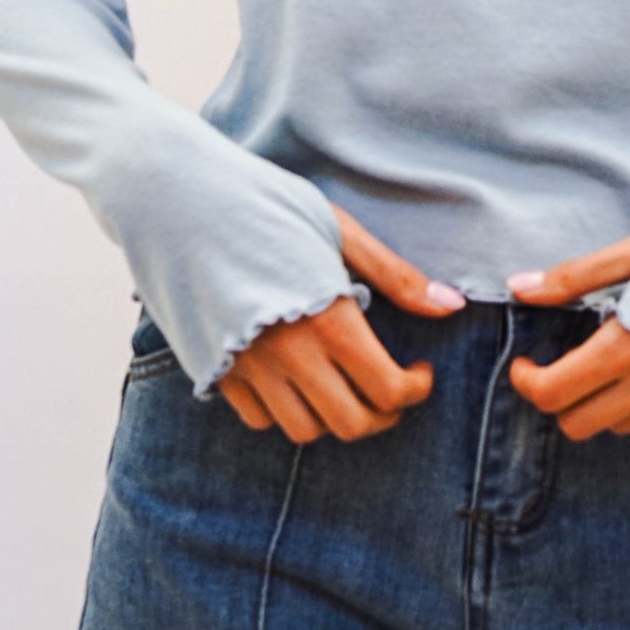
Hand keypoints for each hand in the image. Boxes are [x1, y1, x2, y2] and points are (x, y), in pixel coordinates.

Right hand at [214, 209, 464, 442]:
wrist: (178, 200)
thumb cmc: (267, 203)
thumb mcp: (339, 229)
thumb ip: (395, 276)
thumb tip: (451, 306)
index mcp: (328, 318)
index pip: (387, 390)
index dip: (415, 389)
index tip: (419, 370)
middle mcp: (288, 353)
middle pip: (352, 423)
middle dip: (383, 413)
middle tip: (391, 386)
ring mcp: (247, 367)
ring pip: (305, 430)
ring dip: (335, 416)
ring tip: (343, 382)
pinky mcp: (214, 370)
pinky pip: (260, 418)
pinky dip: (286, 410)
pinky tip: (297, 376)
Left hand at [503, 229, 629, 437]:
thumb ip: (576, 276)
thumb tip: (519, 287)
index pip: (555, 395)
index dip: (528, 382)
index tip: (527, 362)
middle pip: (581, 425)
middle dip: (562, 397)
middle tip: (568, 359)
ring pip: (622, 425)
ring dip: (607, 398)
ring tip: (624, 350)